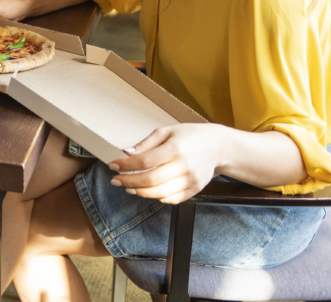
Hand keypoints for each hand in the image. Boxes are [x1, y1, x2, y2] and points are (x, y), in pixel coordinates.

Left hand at [108, 124, 224, 203]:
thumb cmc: (190, 135)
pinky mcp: (196, 189)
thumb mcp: (166, 131)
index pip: (144, 161)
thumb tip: (126, 153)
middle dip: (129, 181)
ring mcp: (191, 180)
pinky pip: (173, 199)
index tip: (113, 165)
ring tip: (128, 186)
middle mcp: (184, 166)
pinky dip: (158, 197)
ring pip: (160, 193)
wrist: (217, 145)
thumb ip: (145, 144)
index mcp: (175, 149)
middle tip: (116, 180)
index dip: (125, 165)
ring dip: (140, 191)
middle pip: (151, 180)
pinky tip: (148, 191)